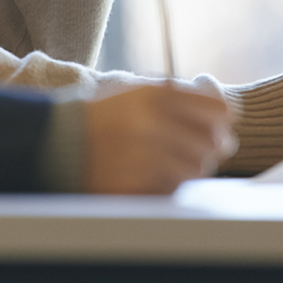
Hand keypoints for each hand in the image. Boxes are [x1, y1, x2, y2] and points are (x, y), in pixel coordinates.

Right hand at [82, 84, 235, 193]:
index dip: (224, 118)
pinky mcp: (134, 186)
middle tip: (207, 149)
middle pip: (214, 142)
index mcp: (155, 97)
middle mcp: (152, 125)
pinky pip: (173, 189)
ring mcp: (143, 158)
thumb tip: (226, 114)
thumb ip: (178, 97)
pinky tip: (155, 175)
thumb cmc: (103, 116)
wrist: (55, 142)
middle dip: (213, 146)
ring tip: (175, 162)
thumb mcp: (136, 92)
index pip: (218, 109)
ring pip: (198, 169)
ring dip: (193, 167)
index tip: (223, 124)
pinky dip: (171, 184)